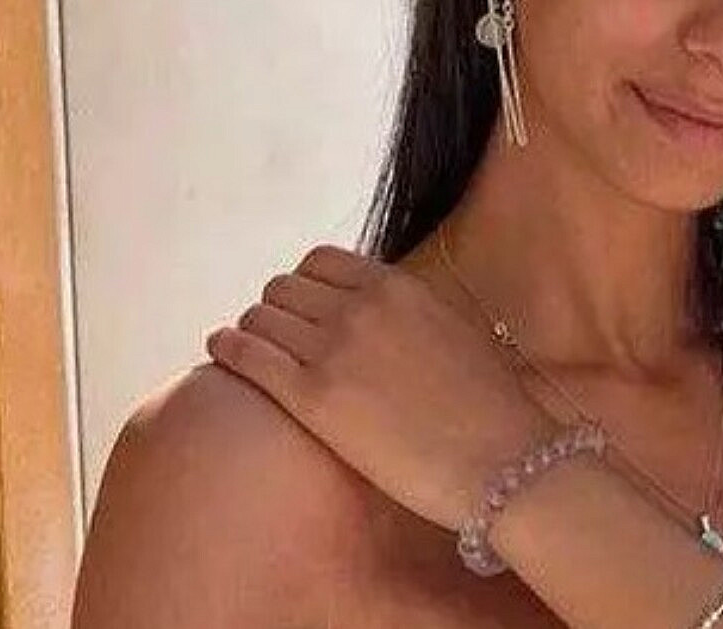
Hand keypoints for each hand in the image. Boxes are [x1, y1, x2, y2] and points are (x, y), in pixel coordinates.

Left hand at [205, 245, 559, 531]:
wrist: (504, 460)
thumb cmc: (492, 410)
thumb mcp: (458, 335)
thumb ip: (413, 318)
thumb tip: (390, 322)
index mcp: (398, 287)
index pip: (322, 262)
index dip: (305, 285)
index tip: (302, 308)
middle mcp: (361, 307)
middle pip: (285, 287)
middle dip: (277, 309)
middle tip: (277, 338)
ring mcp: (334, 349)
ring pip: (262, 315)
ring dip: (253, 329)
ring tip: (249, 348)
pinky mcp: (312, 397)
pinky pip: (248, 354)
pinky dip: (227, 346)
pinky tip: (218, 349)